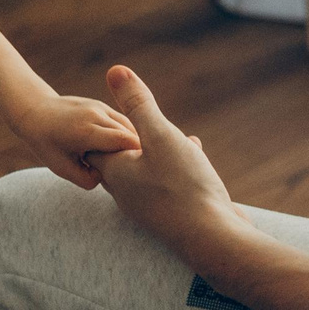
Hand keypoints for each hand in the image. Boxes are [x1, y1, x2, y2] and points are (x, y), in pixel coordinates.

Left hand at [9, 92, 141, 190]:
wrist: (37, 111)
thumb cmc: (47, 144)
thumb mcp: (61, 168)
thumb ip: (86, 179)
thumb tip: (109, 178)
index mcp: (86, 131)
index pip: (124, 142)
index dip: (137, 157)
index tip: (143, 173)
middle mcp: (96, 115)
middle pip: (132, 135)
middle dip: (138, 153)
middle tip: (140, 172)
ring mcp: (102, 107)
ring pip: (132, 127)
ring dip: (135, 144)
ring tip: (133, 163)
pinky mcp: (105, 106)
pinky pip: (125, 122)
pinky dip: (129, 136)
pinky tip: (125, 151)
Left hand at [90, 66, 236, 256]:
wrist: (212, 239)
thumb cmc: (183, 186)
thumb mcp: (161, 136)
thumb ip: (139, 105)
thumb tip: (115, 70)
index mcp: (116, 172)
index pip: (95, 143)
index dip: (105, 123)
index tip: (115, 109)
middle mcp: (125, 193)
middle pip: (120, 157)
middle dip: (134, 136)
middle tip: (142, 118)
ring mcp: (147, 208)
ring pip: (146, 170)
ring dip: (159, 150)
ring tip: (175, 135)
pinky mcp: (170, 215)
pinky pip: (166, 182)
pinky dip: (176, 164)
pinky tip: (195, 153)